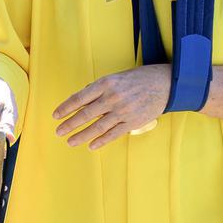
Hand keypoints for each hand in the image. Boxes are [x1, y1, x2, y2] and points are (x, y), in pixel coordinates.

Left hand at [53, 64, 169, 149]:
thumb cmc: (140, 78)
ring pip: (97, 127)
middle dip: (69, 124)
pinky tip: (91, 145)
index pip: (80, 97)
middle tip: (58, 131)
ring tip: (70, 141)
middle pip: (85, 114)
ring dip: (81, 135)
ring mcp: (123, 111)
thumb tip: (82, 98)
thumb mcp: (117, 77)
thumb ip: (100, 88)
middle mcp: (113, 97)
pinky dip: (101, 141)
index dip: (66, 107)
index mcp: (107, 83)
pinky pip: (113, 134)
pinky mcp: (132, 122)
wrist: (166, 84)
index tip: (56, 115)